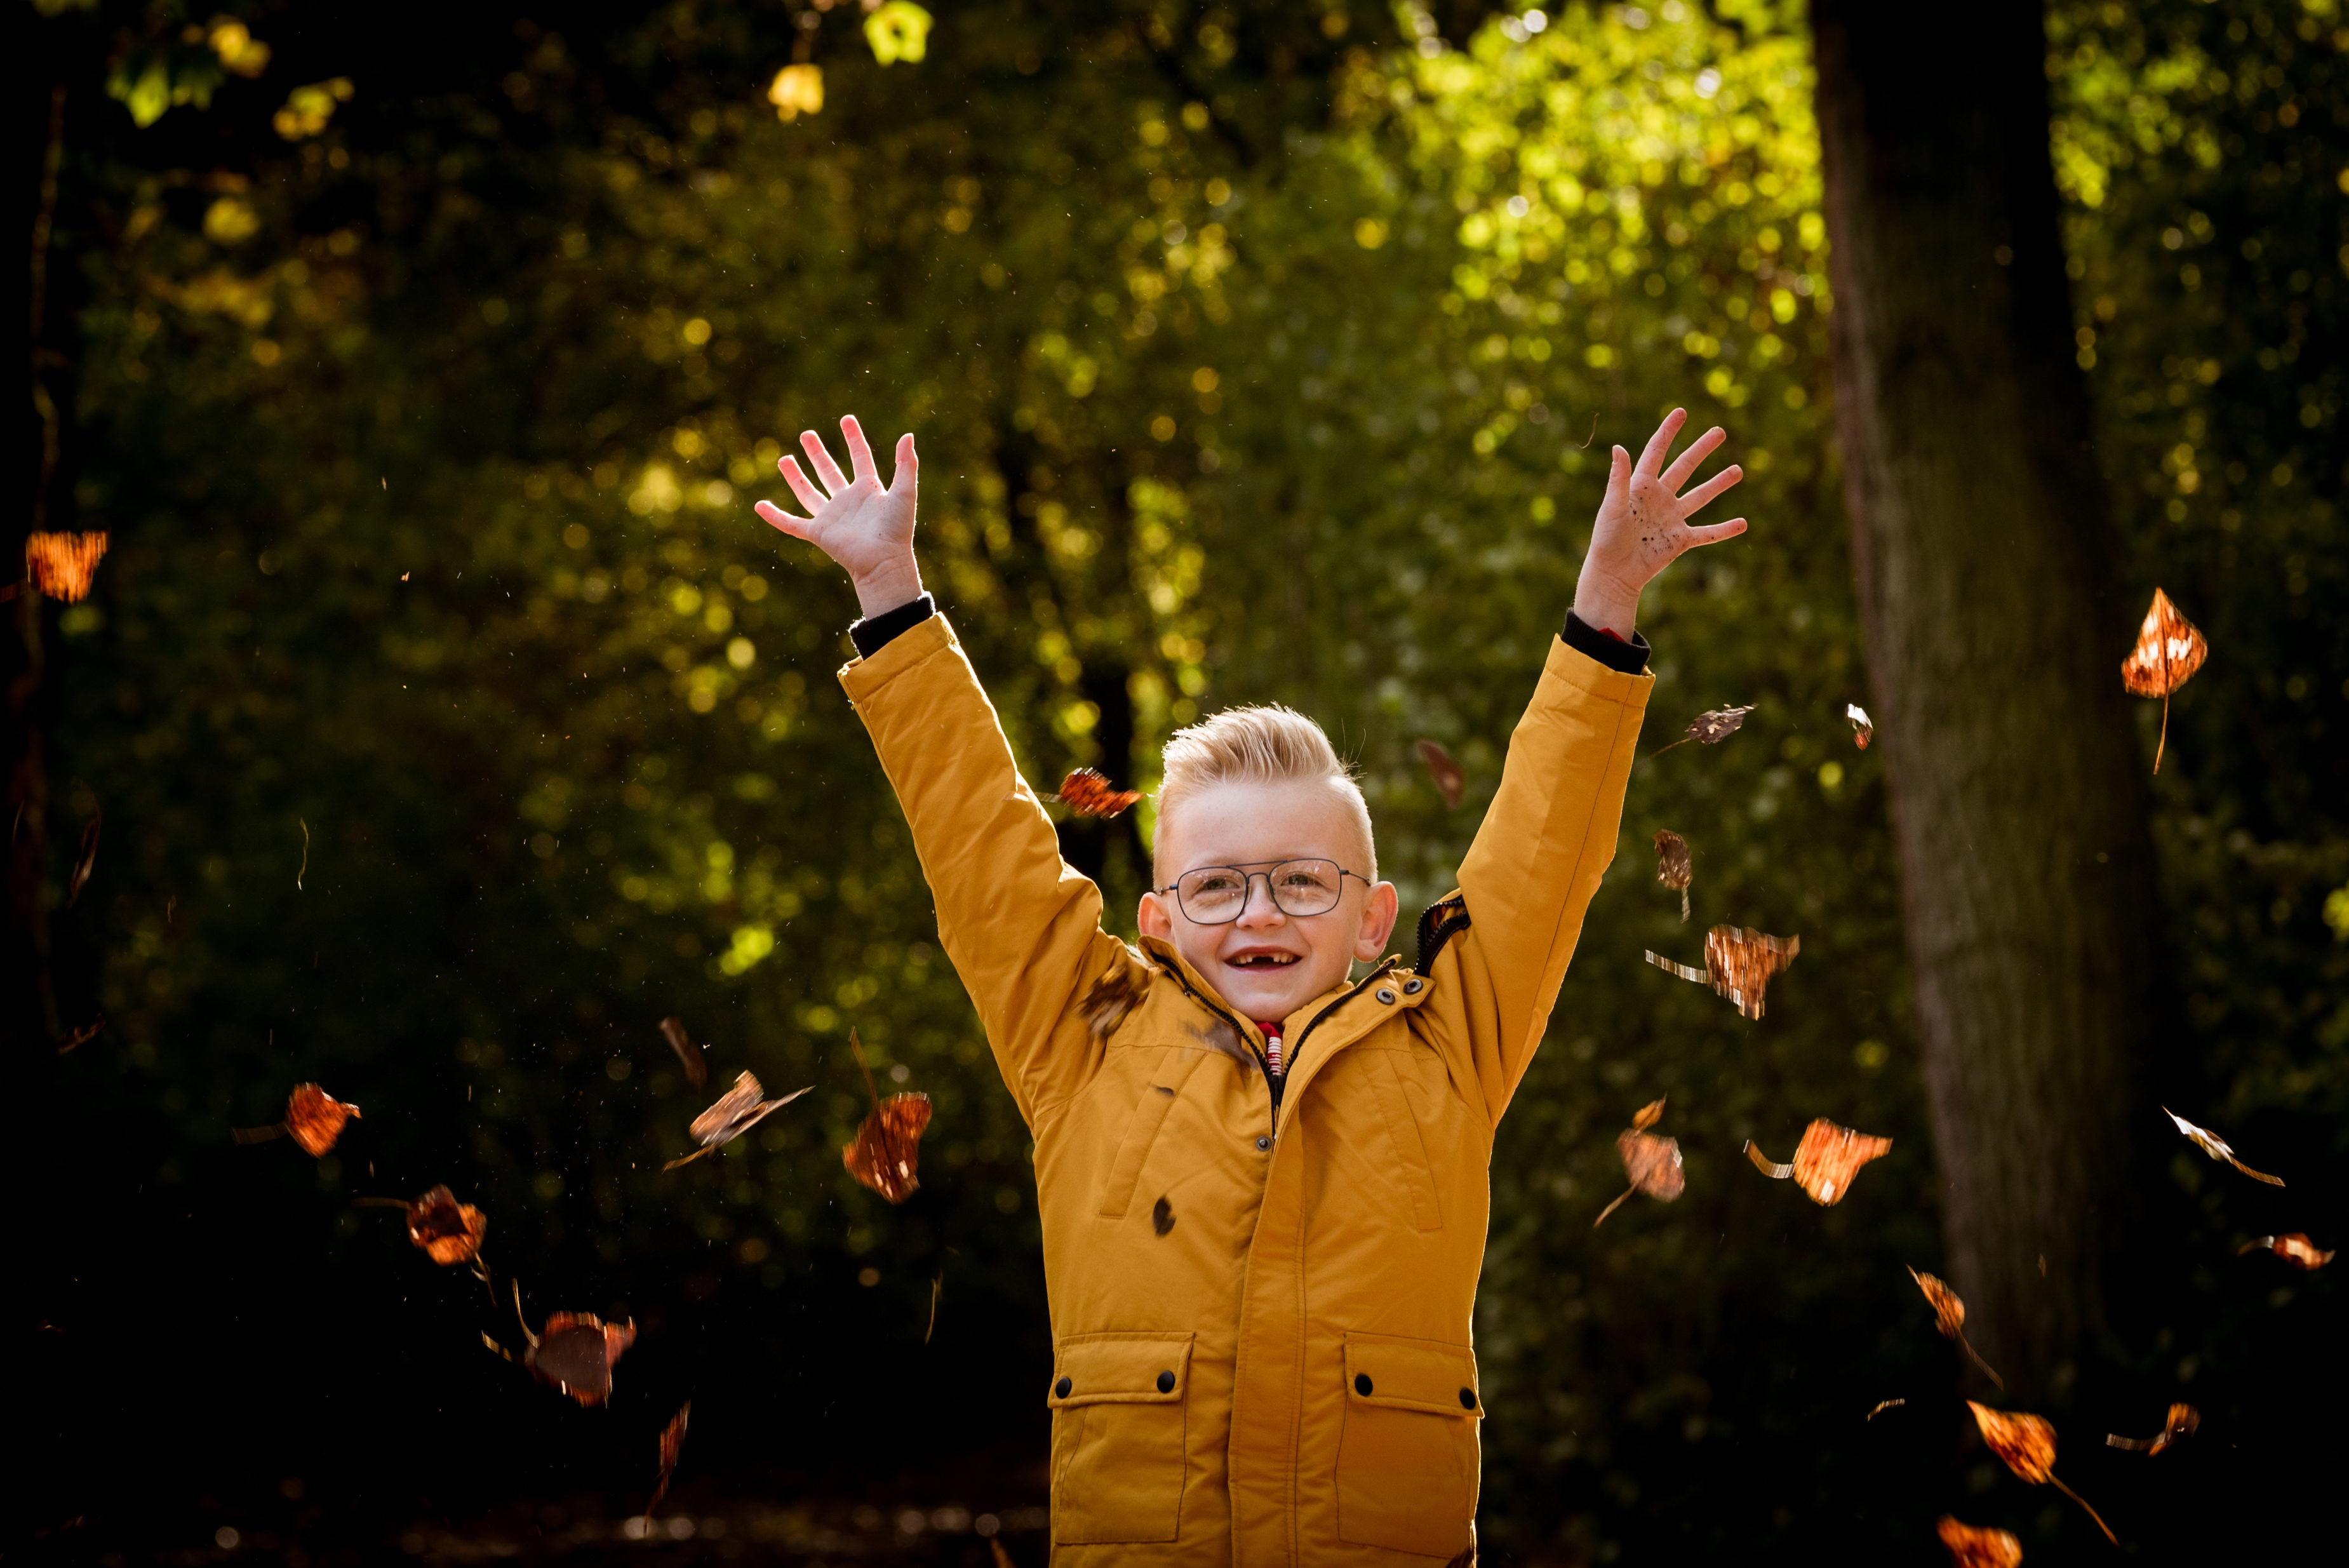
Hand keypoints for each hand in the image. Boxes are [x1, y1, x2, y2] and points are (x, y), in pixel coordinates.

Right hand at [754, 415, 923, 618]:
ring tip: (784, 459)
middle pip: (829, 472)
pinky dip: (775, 516)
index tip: (847, 419)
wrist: (884, 561)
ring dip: (796, 476)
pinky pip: (791, 524)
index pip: (860, 457)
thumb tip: (908, 436)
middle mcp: (848, 501)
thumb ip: (906, 464)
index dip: (854, 438)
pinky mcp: (818, 533)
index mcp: (868, 490)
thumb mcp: (905, 492)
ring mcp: (831, 517)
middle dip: (818, 453)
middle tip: (807, 435)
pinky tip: (759, 506)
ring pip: (809, 493)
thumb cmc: (897, 530)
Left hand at [1572, 408, 1746, 638]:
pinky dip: (1724, 530)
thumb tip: (1618, 447)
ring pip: (1700, 496)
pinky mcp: (1680, 540)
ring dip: (1719, 483)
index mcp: (1641, 485)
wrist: (1613, 574)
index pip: (1657, 451)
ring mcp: (1672, 518)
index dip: (1668, 431)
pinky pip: (1707, 534)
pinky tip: (1743, 524)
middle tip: (1720, 432)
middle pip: (1684, 467)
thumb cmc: (1606, 540)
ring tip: (1738, 471)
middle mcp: (1659, 498)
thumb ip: (1619, 479)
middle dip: (1702, 449)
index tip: (1681, 412)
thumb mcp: (1613, 507)